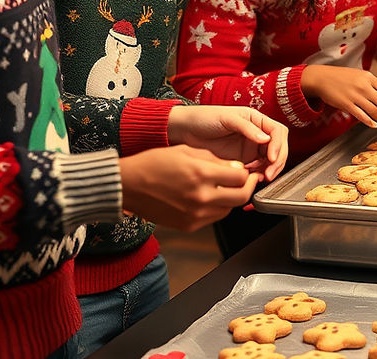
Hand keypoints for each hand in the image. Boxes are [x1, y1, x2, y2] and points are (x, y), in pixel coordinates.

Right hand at [119, 145, 261, 231]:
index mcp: (201, 174)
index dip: (247, 173)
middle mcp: (201, 197)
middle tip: (247, 181)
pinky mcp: (189, 225)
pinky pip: (214, 217)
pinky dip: (218, 207)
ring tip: (227, 187)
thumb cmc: (153, 164)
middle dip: (248, 187)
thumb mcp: (187, 151)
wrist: (128, 185)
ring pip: (229, 209)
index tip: (246, 170)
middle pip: (241, 197)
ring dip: (232, 198)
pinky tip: (211, 197)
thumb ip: (215, 159)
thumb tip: (236, 167)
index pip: (241, 177)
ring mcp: (195, 214)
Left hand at [168, 105, 288, 182]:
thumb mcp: (226, 119)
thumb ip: (246, 127)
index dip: (278, 145)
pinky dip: (258, 175)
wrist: (185, 132)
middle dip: (277, 162)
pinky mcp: (243, 161)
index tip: (271, 157)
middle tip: (269, 173)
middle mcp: (256, 134)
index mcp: (256, 119)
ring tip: (257, 176)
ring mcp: (250, 148)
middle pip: (278, 148)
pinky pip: (257, 170)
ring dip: (268, 170)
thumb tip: (265, 138)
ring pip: (270, 161)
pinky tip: (250, 178)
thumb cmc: (204, 118)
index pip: (277, 132)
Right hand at [300, 64, 376, 129]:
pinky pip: (360, 114)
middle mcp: (364, 86)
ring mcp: (355, 96)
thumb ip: (373, 85)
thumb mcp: (360, 76)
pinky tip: (376, 126)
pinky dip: (369, 121)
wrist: (322, 77)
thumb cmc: (342, 78)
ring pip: (376, 110)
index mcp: (370, 78)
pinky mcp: (346, 104)